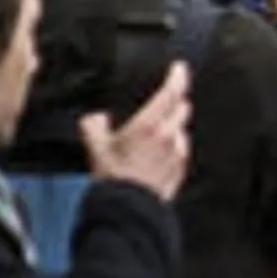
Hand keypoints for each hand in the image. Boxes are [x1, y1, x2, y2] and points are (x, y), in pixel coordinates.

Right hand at [80, 61, 192, 201]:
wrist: (130, 209)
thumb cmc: (114, 179)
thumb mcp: (96, 148)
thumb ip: (94, 126)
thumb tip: (95, 118)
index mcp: (150, 125)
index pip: (172, 92)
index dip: (178, 76)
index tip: (179, 68)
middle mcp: (169, 136)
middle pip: (182, 108)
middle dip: (174, 103)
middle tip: (161, 105)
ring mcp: (178, 153)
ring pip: (182, 130)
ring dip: (173, 127)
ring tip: (153, 136)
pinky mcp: (181, 169)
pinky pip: (181, 150)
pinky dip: (173, 147)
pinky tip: (157, 156)